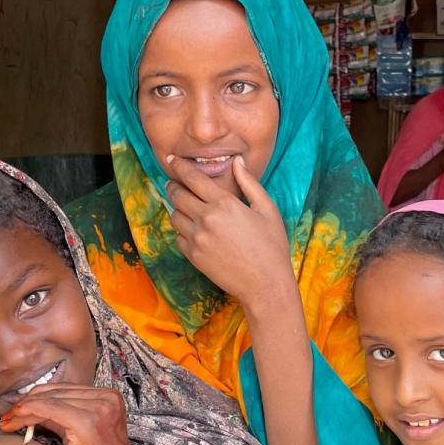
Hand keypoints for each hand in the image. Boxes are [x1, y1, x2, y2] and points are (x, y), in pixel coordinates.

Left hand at [0, 385, 142, 444]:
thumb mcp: (79, 433)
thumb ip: (61, 416)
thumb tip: (33, 407)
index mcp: (109, 398)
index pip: (66, 389)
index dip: (38, 397)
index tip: (18, 408)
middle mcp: (108, 399)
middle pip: (57, 391)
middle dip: (28, 402)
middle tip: (9, 415)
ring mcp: (99, 408)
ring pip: (50, 399)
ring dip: (24, 409)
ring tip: (9, 421)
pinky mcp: (87, 422)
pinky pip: (49, 409)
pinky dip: (29, 412)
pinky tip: (16, 420)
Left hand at [164, 155, 294, 308]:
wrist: (266, 284)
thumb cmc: (272, 246)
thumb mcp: (267, 209)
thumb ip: (249, 183)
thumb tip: (237, 162)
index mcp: (225, 204)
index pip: (193, 178)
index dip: (179, 166)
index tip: (171, 160)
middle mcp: (207, 219)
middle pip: (177, 195)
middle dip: (173, 186)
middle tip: (175, 184)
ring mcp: (198, 239)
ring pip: (174, 216)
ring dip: (178, 209)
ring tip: (188, 209)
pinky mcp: (194, 256)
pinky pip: (178, 237)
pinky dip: (183, 231)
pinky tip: (195, 231)